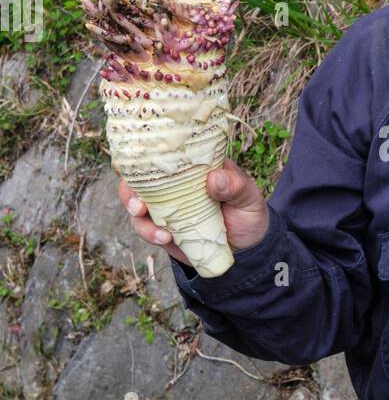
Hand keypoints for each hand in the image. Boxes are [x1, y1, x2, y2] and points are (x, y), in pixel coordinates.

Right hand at [118, 157, 269, 263]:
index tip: (138, 162)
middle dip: (129, 191)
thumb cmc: (247, 213)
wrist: (247, 248)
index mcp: (191, 165)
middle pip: (138, 179)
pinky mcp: (163, 228)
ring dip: (139, 218)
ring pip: (136, 205)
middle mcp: (173, 183)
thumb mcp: (248, 197)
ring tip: (161, 234)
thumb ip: (236, 186)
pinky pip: (146, 228)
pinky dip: (150, 234)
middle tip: (138, 206)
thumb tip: (214, 177)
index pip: (163, 152)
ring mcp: (165, 206)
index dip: (144, 153)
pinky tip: (168, 239)